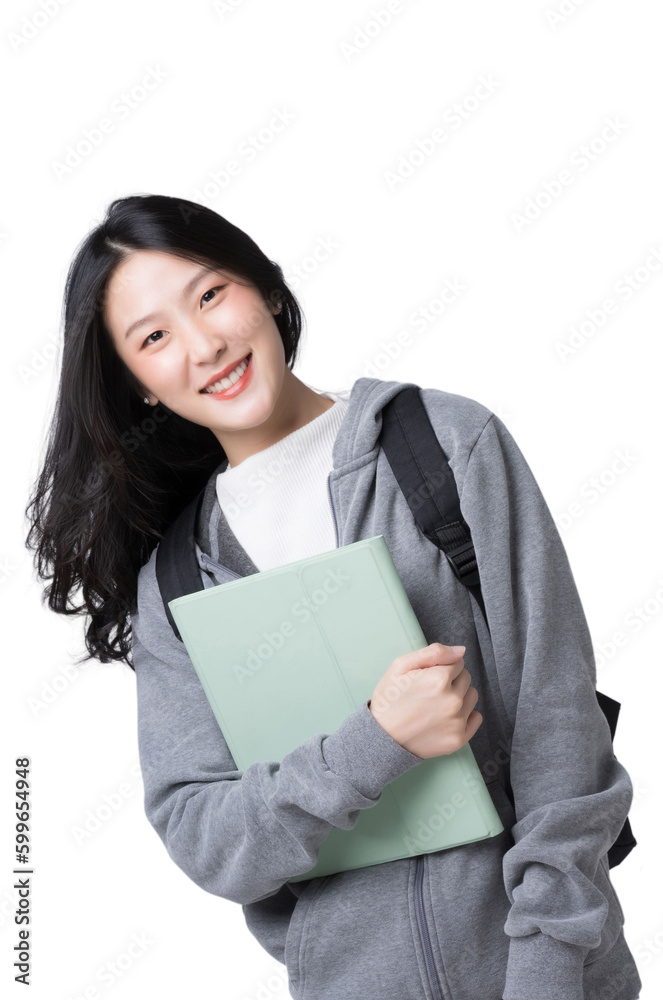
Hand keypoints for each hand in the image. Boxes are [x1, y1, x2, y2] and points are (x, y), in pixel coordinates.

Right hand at [368, 642, 482, 757]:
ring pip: (472, 696)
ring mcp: (456, 721)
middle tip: (430, 692)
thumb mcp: (401, 666)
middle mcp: (452, 700)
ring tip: (437, 705)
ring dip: (459, 697)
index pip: (458, 662)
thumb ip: (433, 653)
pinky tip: (446, 718)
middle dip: (452, 681)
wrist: (381, 737)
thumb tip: (461, 651)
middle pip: (466, 678)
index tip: (428, 678)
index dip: (442, 668)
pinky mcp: (458, 739)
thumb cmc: (389, 699)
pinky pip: (476, 718)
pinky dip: (465, 716)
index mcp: (439, 679)